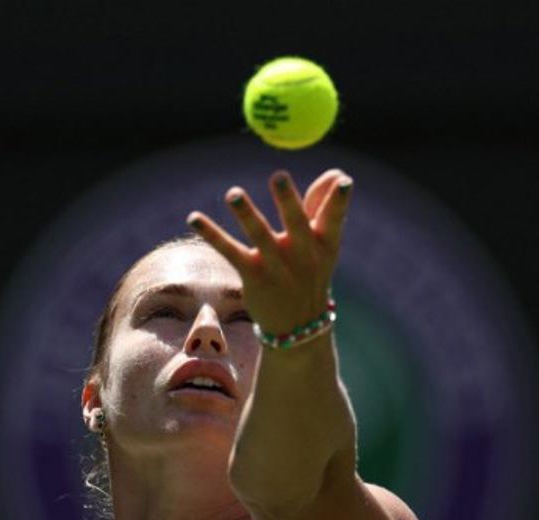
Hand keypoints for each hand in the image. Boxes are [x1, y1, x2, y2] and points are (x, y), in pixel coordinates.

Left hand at [186, 168, 352, 334]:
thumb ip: (324, 209)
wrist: (298, 326)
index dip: (340, 200)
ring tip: (233, 193)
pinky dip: (211, 233)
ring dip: (246, 212)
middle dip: (288, 200)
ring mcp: (277, 266)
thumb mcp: (323, 245)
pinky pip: (230, 250)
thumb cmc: (310, 273)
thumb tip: (336, 173)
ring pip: (259, 234)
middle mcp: (303, 254)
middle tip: (279, 175)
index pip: (335, 219)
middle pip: (296, 223)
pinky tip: (194, 217)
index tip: (344, 180)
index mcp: (324, 244)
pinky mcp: (253, 276)